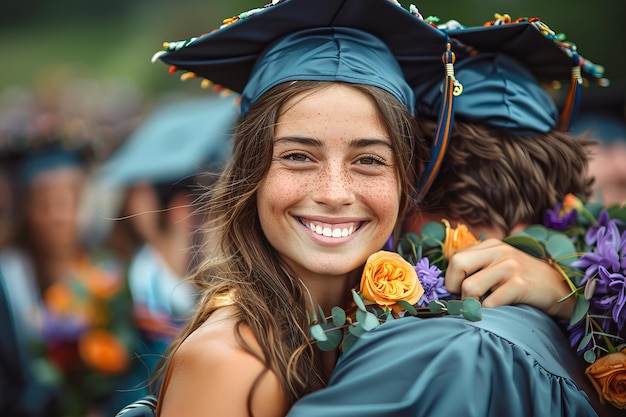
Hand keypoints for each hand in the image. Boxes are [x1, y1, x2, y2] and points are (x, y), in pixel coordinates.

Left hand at [444, 239, 574, 319]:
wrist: (560, 289)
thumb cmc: (523, 281)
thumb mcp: (499, 265)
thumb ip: (477, 267)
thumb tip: (449, 285)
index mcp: (490, 244)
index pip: (455, 258)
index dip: (452, 278)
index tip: (459, 292)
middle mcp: (499, 250)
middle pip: (457, 265)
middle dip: (455, 287)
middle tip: (466, 300)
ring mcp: (511, 266)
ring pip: (470, 286)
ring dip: (471, 304)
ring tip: (481, 308)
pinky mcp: (520, 284)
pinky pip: (490, 302)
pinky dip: (487, 312)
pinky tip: (496, 313)